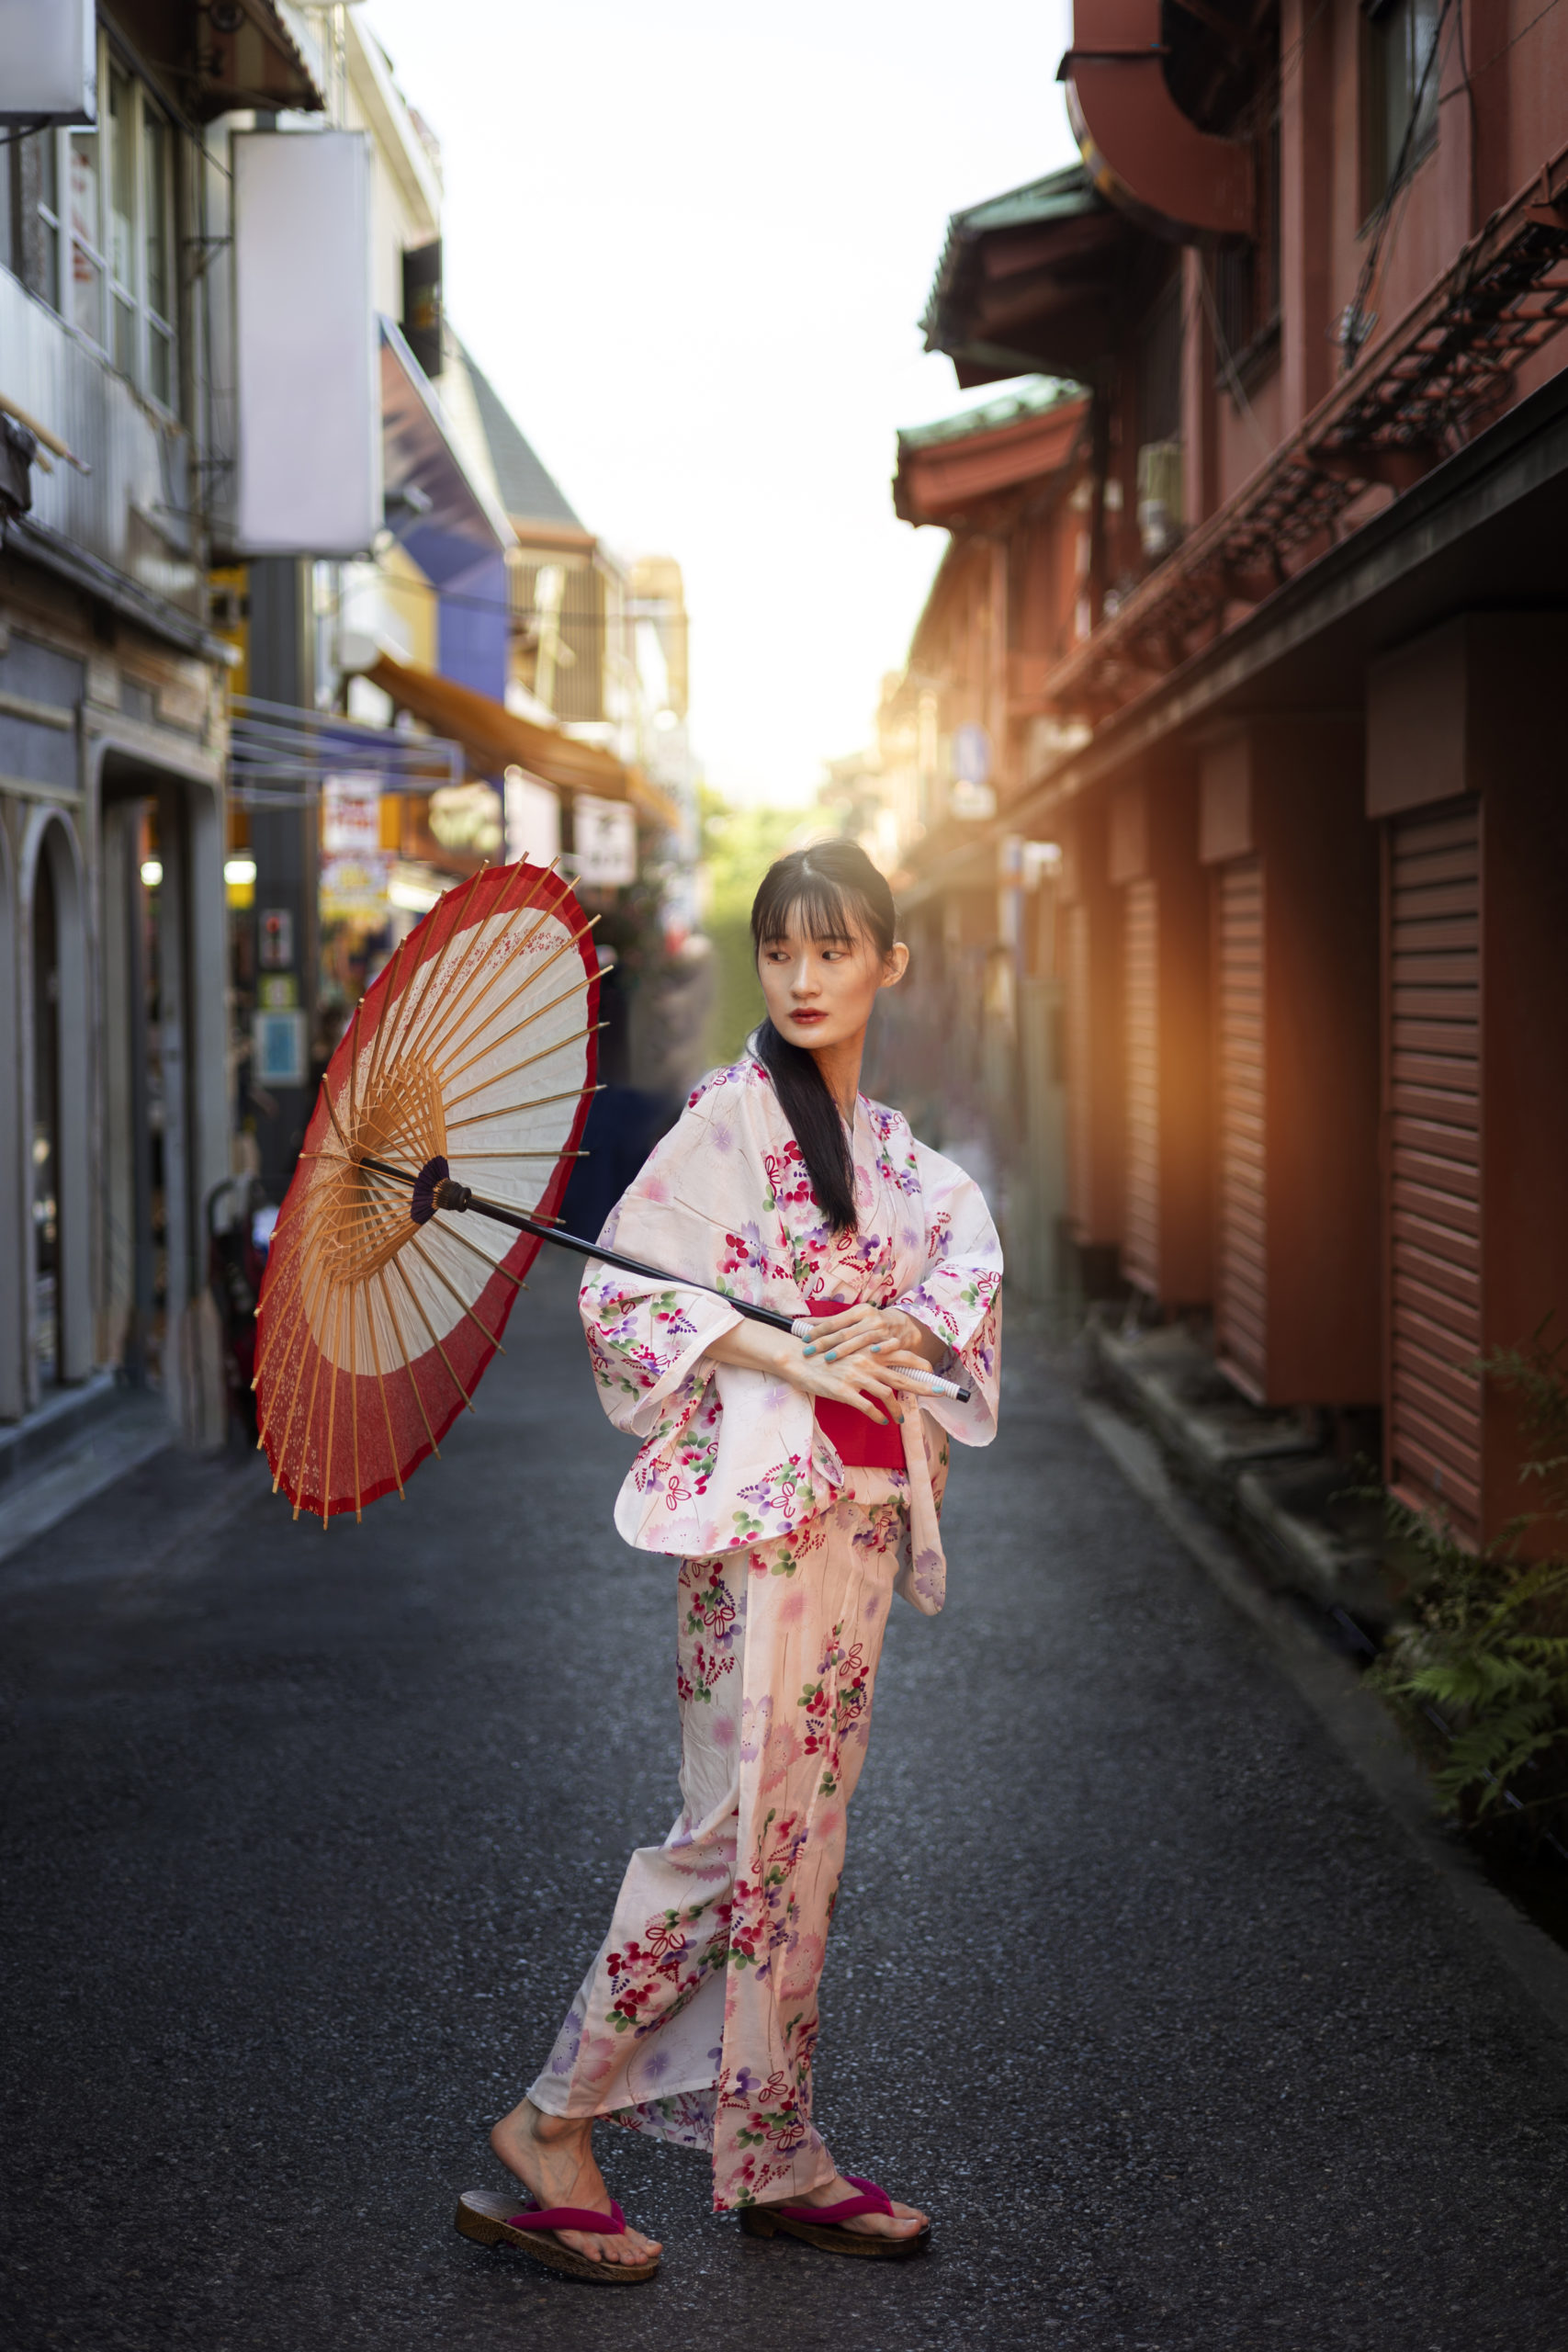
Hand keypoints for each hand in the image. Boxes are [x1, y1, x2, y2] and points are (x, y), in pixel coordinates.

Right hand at [703, 1319, 913, 1425]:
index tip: (931, 1371)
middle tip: (939, 1393)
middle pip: (901, 1375)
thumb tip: (880, 1366)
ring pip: (887, 1394)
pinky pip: (867, 1407)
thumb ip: (865, 1357)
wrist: (798, 1358)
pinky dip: (878, 1416)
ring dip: (898, 1408)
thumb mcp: (847, 1351)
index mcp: (868, 1351)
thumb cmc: (822, 1355)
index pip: (900, 1355)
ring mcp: (856, 1377)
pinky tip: (882, 1421)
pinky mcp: (844, 1391)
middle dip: (923, 1385)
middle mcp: (866, 1362)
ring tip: (902, 1419)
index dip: (918, 1364)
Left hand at [799, 1303, 945, 1374]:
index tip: (804, 1339)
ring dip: (845, 1349)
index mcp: (858, 1312)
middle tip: (808, 1351)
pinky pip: (889, 1345)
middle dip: (825, 1343)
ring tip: (829, 1358)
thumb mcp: (854, 1318)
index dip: (819, 1330)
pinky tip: (872, 1354)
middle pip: (844, 1332)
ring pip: (862, 1340)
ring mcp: (884, 1330)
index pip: (834, 1321)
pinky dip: (882, 1349)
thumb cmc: (873, 1323)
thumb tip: (803, 1323)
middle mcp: (870, 1319)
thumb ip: (831, 1323)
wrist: (906, 1324)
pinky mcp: (898, 1341)